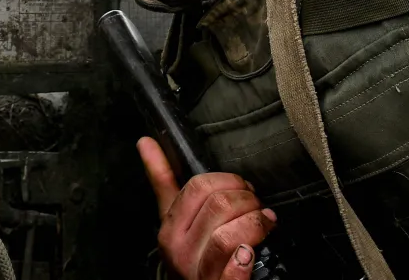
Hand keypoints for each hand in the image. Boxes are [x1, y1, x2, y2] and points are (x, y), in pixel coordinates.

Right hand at [138, 137, 276, 279]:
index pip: (196, 187)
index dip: (227, 181)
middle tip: (256, 205)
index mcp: (170, 229)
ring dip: (255, 223)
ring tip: (264, 223)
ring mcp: (199, 273)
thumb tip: (145, 141)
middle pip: (218, 205)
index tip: (240, 187)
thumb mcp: (173, 220)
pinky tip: (252, 252)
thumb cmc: (190, 255)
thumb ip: (162, 180)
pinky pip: (236, 268)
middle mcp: (180, 251)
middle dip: (247, 199)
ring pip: (229, 234)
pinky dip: (247, 257)